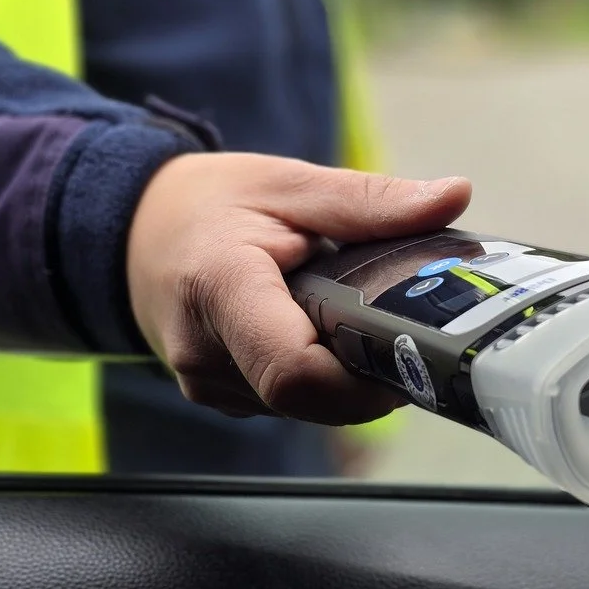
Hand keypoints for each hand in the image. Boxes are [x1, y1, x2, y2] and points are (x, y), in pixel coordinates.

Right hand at [126, 152, 470, 425]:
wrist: (135, 233)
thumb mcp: (288, 183)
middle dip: (365, 370)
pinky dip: (317, 372)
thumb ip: (370, 200)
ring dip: (342, 370)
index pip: (295, 371)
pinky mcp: (220, 396)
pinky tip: (316, 327)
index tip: (406, 342)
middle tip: (391, 319)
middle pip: (309, 396)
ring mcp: (208, 384)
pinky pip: (287, 400)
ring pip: (304, 405)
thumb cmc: (207, 205)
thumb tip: (453, 197)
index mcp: (220, 288)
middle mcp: (205, 353)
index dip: (363, 375)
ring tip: (344, 312)